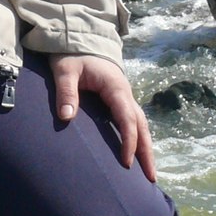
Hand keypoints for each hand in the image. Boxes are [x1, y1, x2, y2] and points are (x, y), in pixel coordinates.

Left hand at [49, 55, 156, 182]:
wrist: (78, 38)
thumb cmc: (71, 54)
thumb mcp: (64, 70)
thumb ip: (66, 92)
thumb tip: (66, 118)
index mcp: (115, 87)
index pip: (127, 118)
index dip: (129, 141)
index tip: (126, 162)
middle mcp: (125, 94)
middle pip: (141, 126)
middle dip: (147, 152)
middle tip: (150, 178)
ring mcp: (124, 97)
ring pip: (141, 125)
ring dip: (145, 148)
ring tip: (148, 174)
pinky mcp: (118, 100)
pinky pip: (132, 122)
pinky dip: (137, 139)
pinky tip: (136, 155)